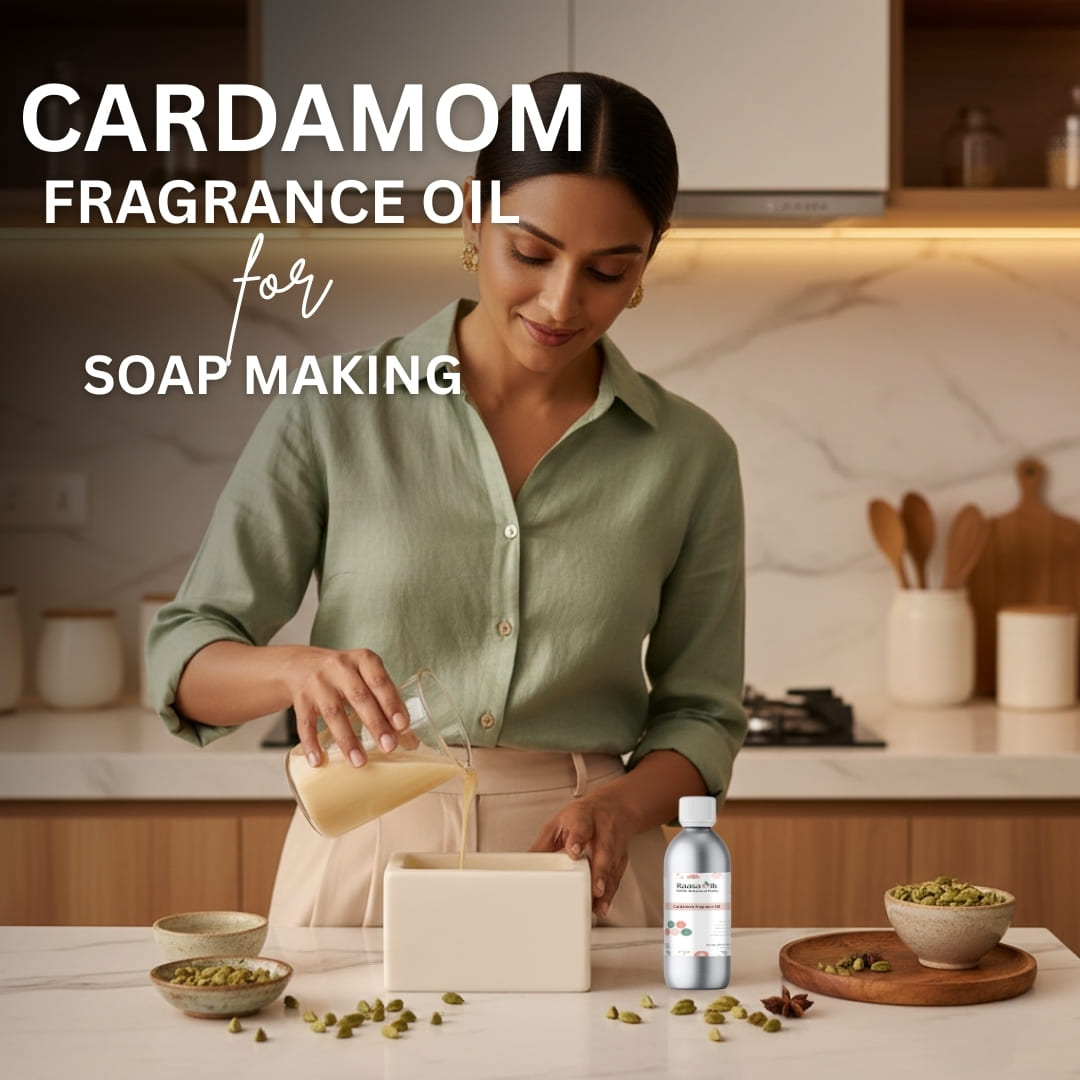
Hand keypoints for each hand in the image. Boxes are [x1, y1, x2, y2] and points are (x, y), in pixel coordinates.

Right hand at [282, 647, 408, 768]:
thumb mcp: (365, 677)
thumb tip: (410, 740)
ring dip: (347, 740)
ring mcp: (318, 682)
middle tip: (389, 747)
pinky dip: (312, 744)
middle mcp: (340, 667)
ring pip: (333, 713)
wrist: (300, 665)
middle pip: (359, 697)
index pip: (379, 680)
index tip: (402, 725)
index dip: (391, 703)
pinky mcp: (300, 698)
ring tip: (359, 762)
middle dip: (375, 724)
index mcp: (363, 660)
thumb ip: (385, 702)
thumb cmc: (345, 675)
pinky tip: (319, 761)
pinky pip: (305, 723)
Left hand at [530, 785, 634, 917]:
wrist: (615, 807)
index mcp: (583, 818)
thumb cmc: (583, 816)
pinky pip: (616, 878)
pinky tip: (601, 906)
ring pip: (612, 867)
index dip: (577, 839)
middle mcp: (602, 831)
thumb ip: (544, 843)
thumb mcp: (559, 822)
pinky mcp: (621, 859)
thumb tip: (525, 864)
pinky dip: (610, 893)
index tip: (573, 851)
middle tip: (595, 888)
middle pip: (603, 850)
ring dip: (606, 888)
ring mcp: (614, 846)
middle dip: (600, 871)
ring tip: (597, 905)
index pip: (581, 827)